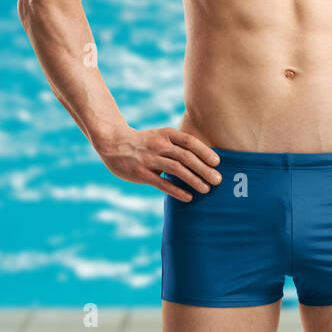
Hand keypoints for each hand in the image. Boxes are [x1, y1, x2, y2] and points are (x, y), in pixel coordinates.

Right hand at [95, 126, 221, 201]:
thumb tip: (203, 159)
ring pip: (177, 170)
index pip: (190, 142)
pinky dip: (177, 190)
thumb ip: (178, 145)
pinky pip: (163, 183)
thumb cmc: (144, 142)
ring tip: (207, 189)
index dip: (205, 152)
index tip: (217, 162)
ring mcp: (150, 159)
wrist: (114, 143)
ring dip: (194, 180)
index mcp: (166, 134)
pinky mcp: (142, 173)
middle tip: (218, 180)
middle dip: (204, 169)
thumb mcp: (161, 136)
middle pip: (186, 157)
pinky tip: (189, 197)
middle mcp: (159, 145)